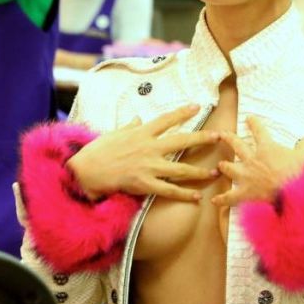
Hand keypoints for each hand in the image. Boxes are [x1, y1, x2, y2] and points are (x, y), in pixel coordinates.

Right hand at [67, 104, 219, 201]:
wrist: (85, 171)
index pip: (166, 119)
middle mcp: (149, 148)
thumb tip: (136, 118)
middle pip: (181, 141)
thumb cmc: (98, 151)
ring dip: (199, 171)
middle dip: (201, 139)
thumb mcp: (114, 133)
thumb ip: (129, 126)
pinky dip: (184, 194)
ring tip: (214, 172)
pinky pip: (169, 191)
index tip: (197, 106)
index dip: (182, 112)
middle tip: (218, 136)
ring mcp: (148, 167)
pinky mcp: (145, 184)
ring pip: (180, 169)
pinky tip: (197, 196)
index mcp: (141, 133)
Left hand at [212, 116, 303, 207]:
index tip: (249, 118)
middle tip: (222, 134)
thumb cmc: (298, 174)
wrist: (293, 194)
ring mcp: (246, 176)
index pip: (258, 131)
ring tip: (220, 165)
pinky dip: (222, 199)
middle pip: (237, 145)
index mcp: (266, 148)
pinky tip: (214, 200)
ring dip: (225, 166)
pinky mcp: (245, 193)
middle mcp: (252, 159)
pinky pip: (230, 196)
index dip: (253, 123)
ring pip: (230, 168)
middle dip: (229, 138)